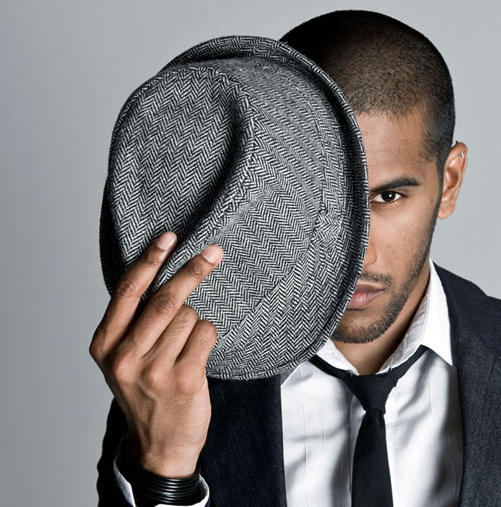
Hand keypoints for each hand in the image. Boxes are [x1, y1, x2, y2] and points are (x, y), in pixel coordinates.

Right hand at [90, 231, 222, 477]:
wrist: (160, 444)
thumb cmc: (146, 391)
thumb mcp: (125, 357)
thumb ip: (134, 321)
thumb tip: (164, 269)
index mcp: (104, 345)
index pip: (128, 292)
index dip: (150, 260)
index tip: (169, 236)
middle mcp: (125, 356)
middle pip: (165, 299)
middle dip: (193, 270)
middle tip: (214, 251)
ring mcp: (154, 370)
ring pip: (190, 317)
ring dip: (197, 323)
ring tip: (185, 349)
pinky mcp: (184, 379)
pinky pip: (206, 334)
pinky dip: (208, 336)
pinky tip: (198, 356)